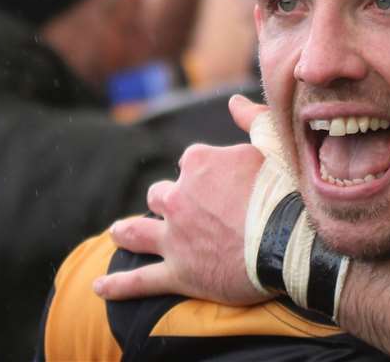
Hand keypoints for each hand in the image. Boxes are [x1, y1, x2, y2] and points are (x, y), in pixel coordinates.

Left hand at [94, 96, 271, 303]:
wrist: (291, 240)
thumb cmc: (287, 188)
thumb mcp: (273, 143)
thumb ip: (251, 119)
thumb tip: (234, 101)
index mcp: (199, 162)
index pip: (191, 161)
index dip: (205, 173)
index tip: (220, 182)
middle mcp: (179, 197)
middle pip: (161, 195)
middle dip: (168, 200)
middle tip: (181, 211)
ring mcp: (175, 237)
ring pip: (139, 231)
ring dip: (127, 231)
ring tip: (118, 232)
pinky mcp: (178, 273)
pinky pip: (139, 281)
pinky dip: (118, 285)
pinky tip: (98, 287)